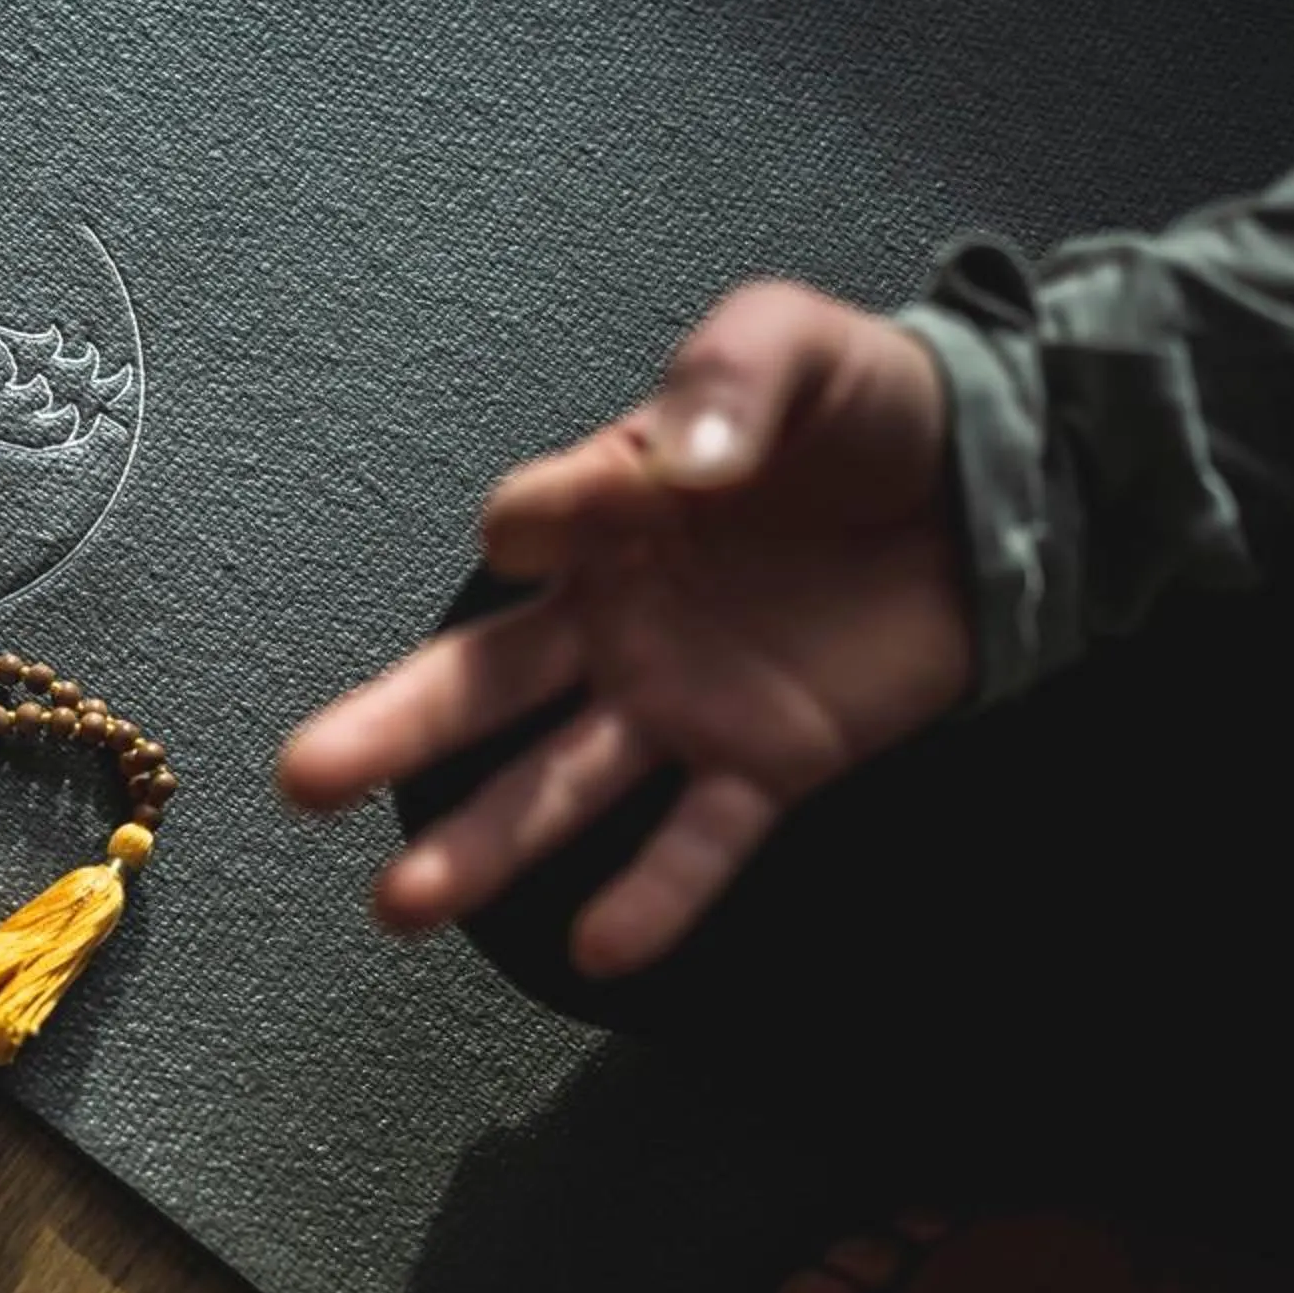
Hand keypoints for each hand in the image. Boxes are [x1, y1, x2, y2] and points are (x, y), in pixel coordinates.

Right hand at [279, 281, 971, 976]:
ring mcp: (682, 704)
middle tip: (305, 780)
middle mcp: (615, 622)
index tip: (523, 536)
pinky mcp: (770, 765)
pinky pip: (701, 841)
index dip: (535, 526)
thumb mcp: (796, 345)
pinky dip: (656, 897)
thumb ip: (730, 380)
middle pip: (485, 686)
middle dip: (393, 733)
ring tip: (401, 901)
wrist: (989, 488)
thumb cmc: (864, 412)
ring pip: (562, 783)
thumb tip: (680, 460)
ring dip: (483, 843)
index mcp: (610, 512)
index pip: (541, 525)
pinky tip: (602, 947)